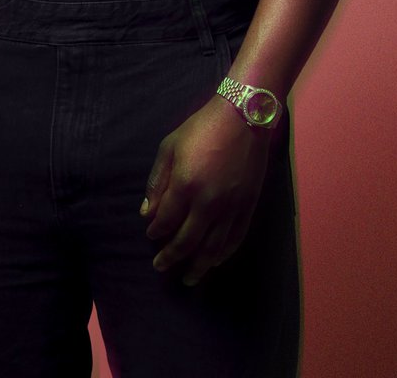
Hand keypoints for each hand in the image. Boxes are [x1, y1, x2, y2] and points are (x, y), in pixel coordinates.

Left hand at [141, 96, 270, 285]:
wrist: (242, 117)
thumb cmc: (201, 128)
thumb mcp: (170, 146)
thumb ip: (158, 181)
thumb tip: (148, 213)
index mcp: (186, 185)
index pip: (166, 221)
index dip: (157, 232)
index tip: (151, 236)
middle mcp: (208, 203)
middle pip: (187, 241)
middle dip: (171, 257)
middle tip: (160, 266)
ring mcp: (231, 207)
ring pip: (212, 248)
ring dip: (198, 266)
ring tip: (187, 278)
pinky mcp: (248, 206)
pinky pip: (235, 238)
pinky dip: (223, 254)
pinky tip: (214, 261)